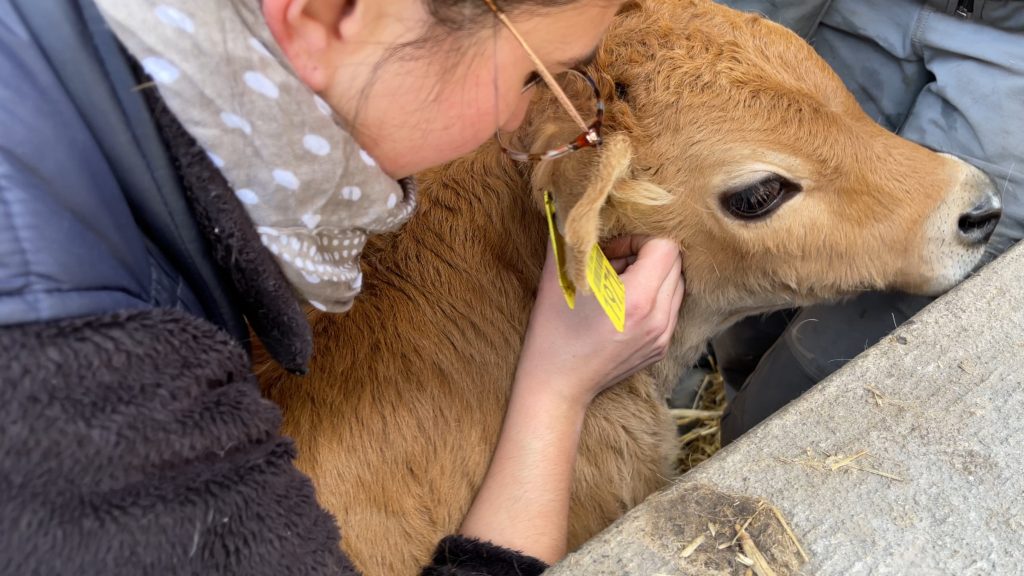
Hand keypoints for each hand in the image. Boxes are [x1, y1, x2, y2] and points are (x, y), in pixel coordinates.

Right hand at [515, 236, 684, 406]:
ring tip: (618, 285)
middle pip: (676, 264)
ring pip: (677, 286)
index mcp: (637, 299)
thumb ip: (568, 235)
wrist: (557, 386)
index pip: (666, 247)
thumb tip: (571, 203)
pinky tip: (622, 306)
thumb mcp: (556, 277)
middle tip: (614, 264)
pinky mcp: (661, 348)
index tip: (613, 251)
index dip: (639, 240)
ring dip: (652, 276)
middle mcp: (658, 319)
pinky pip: (670, 308)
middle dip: (646, 256)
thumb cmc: (553, 331)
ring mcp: (662, 337)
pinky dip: (652, 298)